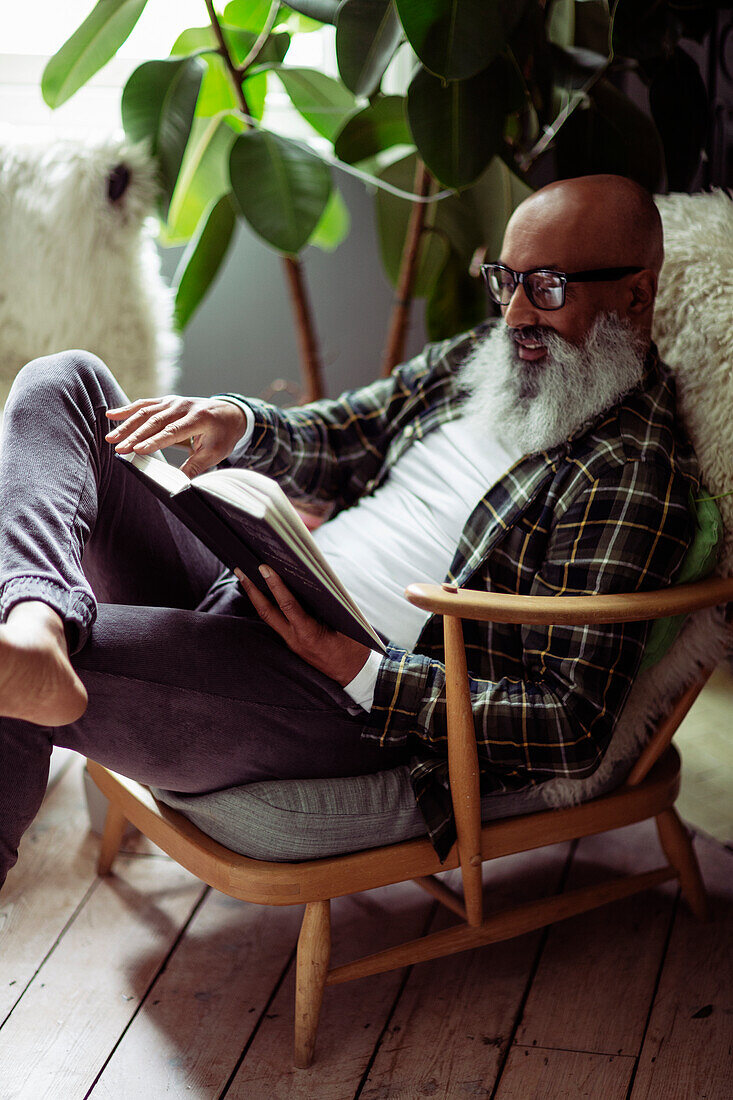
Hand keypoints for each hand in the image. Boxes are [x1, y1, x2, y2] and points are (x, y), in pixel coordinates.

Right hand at [105, 396, 247, 477]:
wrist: (230, 413)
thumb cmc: (222, 435)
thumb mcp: (215, 453)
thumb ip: (195, 467)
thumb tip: (179, 485)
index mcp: (199, 418)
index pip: (173, 431)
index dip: (154, 441)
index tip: (138, 451)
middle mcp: (184, 406)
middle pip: (155, 421)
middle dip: (135, 436)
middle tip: (119, 448)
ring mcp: (173, 401)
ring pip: (146, 412)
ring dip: (127, 425)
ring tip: (111, 438)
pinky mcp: (166, 401)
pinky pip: (144, 405)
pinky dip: (127, 410)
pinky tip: (111, 415)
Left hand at [236, 566, 369, 686]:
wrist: (353, 675)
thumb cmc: (354, 649)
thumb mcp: (346, 625)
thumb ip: (330, 605)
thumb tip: (317, 582)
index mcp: (309, 634)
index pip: (288, 605)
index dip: (275, 585)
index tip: (264, 568)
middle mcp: (295, 639)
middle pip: (266, 612)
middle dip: (251, 590)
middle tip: (240, 570)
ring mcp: (291, 642)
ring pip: (268, 617)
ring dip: (255, 597)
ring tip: (245, 578)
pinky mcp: (292, 643)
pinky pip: (276, 622)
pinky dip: (268, 606)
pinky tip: (263, 595)